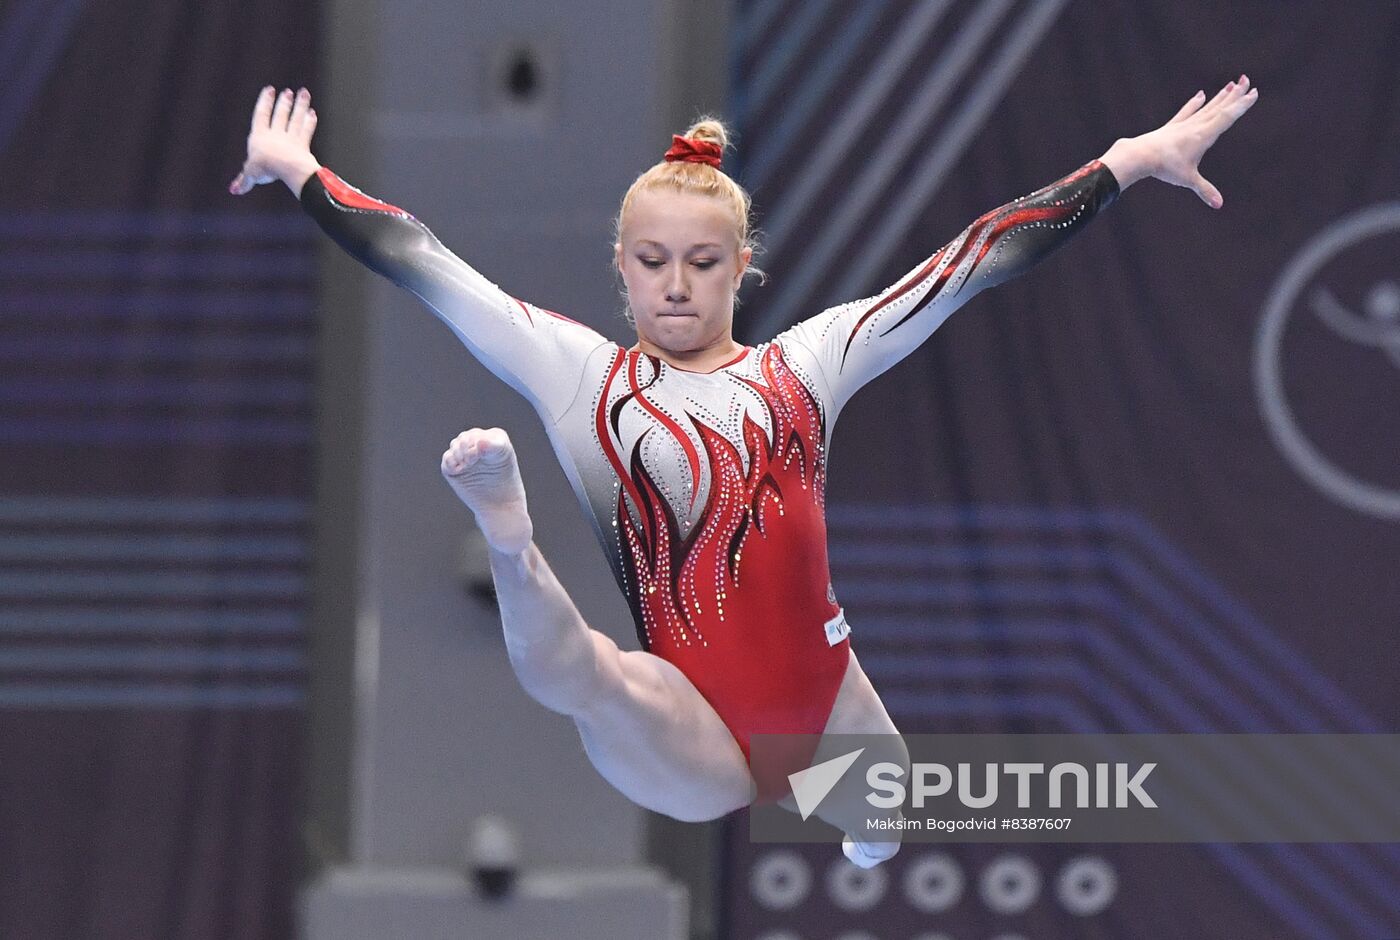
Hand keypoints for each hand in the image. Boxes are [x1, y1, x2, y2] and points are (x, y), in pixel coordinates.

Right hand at [228, 86, 320, 197]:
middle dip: (284, 102)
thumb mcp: (251, 175)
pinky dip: (309, 122)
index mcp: (260, 137)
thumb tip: (234, 190)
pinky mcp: (303, 144)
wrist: (286, 168)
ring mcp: (291, 138)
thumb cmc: (266, 169)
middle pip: (281, 114)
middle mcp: (276, 134)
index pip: (261, 115)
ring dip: (300, 106)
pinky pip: (306, 130)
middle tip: (288, 91)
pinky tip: (312, 113)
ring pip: (296, 118)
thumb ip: (244, 180)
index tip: (269, 90)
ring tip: (304, 93)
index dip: (265, 102)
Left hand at [1100, 74, 1258, 207]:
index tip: (1253, 92)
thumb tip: (1218, 205)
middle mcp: (1196, 126)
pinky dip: (1194, 104)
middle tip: (1246, 79)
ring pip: (1206, 107)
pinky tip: (1200, 95)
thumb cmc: (1165, 167)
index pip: (1227, 117)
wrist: (1139, 155)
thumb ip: (1204, 190)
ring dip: (1219, 97)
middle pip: (1219, 107)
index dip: (1241, 105)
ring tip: (1230, 84)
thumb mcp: (1188, 179)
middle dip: (1234, 94)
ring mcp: (1183, 125)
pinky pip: (1186, 112)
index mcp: (1204, 135)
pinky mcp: (1171, 127)